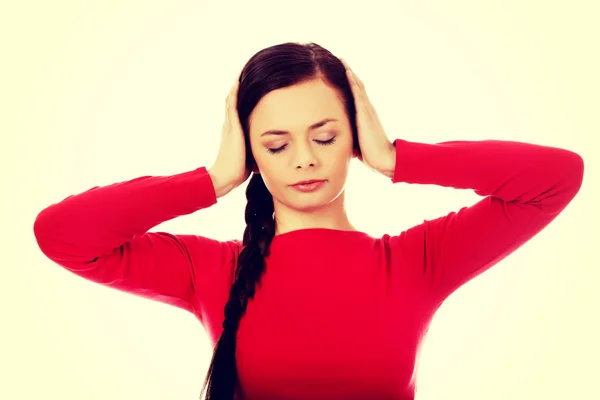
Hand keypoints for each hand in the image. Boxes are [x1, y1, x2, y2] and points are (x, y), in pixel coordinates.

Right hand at [209, 79, 250, 196]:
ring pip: (232, 100)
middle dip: (239, 90)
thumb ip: (256, 150)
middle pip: (233, 102)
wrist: (225, 176)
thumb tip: (269, 154)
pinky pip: (233, 104)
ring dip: (237, 87)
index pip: (237, 112)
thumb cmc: (237, 171)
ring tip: (242, 73)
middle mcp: (229, 126)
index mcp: (233, 133)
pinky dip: (235, 92)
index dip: (241, 100)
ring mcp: (229, 125)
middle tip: (245, 75)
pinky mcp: (232, 126)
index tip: (249, 90)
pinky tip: (239, 80)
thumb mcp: (249, 156)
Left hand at [340, 58, 395, 177]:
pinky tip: (347, 71)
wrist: (383, 158)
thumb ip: (350, 137)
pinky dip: (352, 81)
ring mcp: (367, 110)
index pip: (356, 95)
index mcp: (365, 115)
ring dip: (350, 72)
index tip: (342, 72)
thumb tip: (340, 142)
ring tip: (342, 60)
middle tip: (341, 60)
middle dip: (349, 73)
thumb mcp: (357, 142)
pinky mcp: (365, 113)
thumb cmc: (370, 154)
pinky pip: (358, 93)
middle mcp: (367, 109)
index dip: (350, 83)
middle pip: (358, 86)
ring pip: (358, 86)